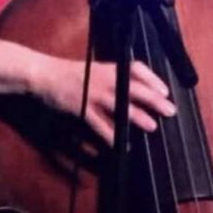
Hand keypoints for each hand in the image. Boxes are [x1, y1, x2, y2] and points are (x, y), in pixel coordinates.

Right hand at [33, 55, 175, 146]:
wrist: (42, 74)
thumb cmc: (66, 73)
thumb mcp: (91, 69)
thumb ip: (109, 77)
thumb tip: (128, 86)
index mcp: (107, 68)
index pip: (136, 69)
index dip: (153, 79)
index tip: (165, 90)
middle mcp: (104, 80)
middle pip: (135, 89)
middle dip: (155, 99)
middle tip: (170, 110)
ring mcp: (93, 94)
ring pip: (122, 106)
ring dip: (139, 117)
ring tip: (152, 126)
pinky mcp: (82, 108)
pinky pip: (100, 124)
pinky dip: (111, 135)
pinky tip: (120, 144)